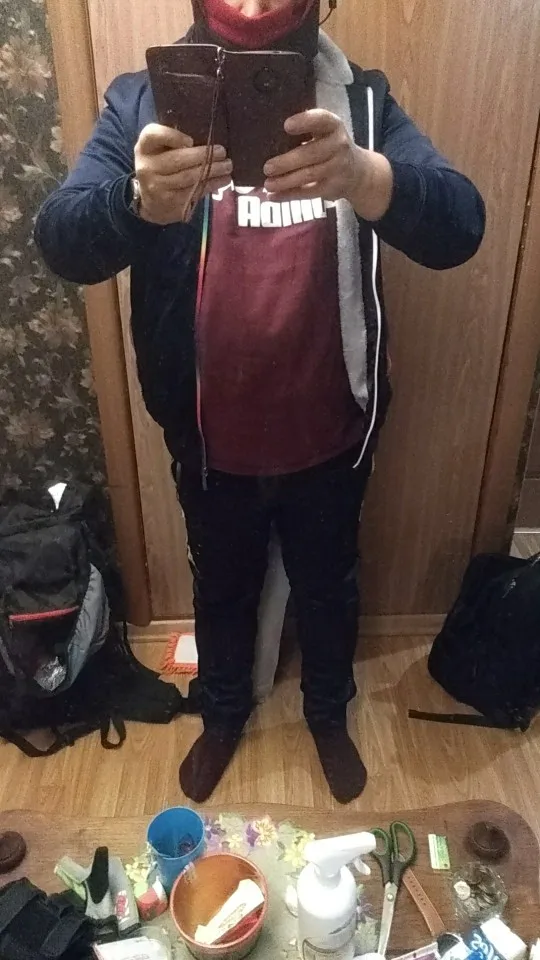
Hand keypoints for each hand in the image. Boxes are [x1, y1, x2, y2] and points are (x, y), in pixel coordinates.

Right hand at [134, 124, 232, 223]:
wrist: (149, 200)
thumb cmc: (159, 166)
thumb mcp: (158, 149)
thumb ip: (171, 139)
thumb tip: (205, 137)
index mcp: (145, 147)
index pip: (153, 135)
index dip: (172, 136)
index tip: (191, 140)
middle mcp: (147, 167)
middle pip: (178, 159)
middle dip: (203, 155)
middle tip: (222, 152)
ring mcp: (158, 187)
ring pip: (189, 177)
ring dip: (212, 171)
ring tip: (227, 166)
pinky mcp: (171, 202)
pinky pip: (194, 191)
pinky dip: (211, 185)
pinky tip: (223, 180)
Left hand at [263, 109, 392, 220]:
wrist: (357, 172)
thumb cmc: (329, 146)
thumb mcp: (324, 131)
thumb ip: (306, 128)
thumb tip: (268, 134)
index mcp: (333, 126)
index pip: (322, 120)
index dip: (305, 121)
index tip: (286, 125)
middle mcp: (338, 145)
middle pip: (311, 153)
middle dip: (287, 162)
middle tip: (267, 168)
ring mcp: (337, 168)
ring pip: (309, 175)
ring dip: (286, 181)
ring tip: (267, 184)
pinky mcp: (332, 188)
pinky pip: (309, 193)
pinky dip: (289, 195)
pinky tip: (273, 196)